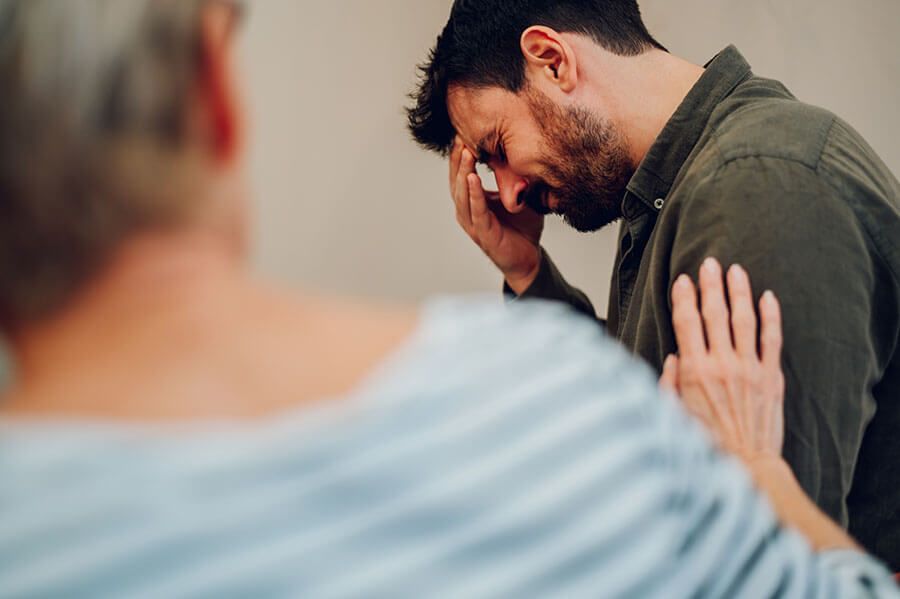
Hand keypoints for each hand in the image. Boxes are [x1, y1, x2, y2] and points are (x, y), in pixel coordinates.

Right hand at [449, 137, 543, 293]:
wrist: (529, 258)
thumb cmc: (522, 227)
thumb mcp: (518, 195)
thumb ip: (515, 177)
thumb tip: (522, 149)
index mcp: (472, 201)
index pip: (462, 173)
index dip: (460, 154)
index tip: (462, 131)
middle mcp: (468, 211)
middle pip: (457, 180)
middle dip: (458, 158)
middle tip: (460, 136)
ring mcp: (473, 223)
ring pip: (462, 194)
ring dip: (463, 172)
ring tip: (465, 153)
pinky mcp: (484, 234)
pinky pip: (477, 211)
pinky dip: (474, 195)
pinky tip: (473, 179)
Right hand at [660, 258, 785, 464]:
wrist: (746, 466)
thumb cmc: (706, 445)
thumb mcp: (672, 416)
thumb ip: (669, 384)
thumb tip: (674, 359)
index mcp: (694, 372)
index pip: (687, 322)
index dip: (683, 298)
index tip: (682, 281)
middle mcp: (722, 364)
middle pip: (715, 313)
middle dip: (710, 285)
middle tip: (709, 263)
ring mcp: (750, 368)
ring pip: (744, 319)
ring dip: (738, 292)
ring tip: (735, 270)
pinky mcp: (771, 377)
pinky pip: (772, 339)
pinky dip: (770, 316)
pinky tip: (767, 297)